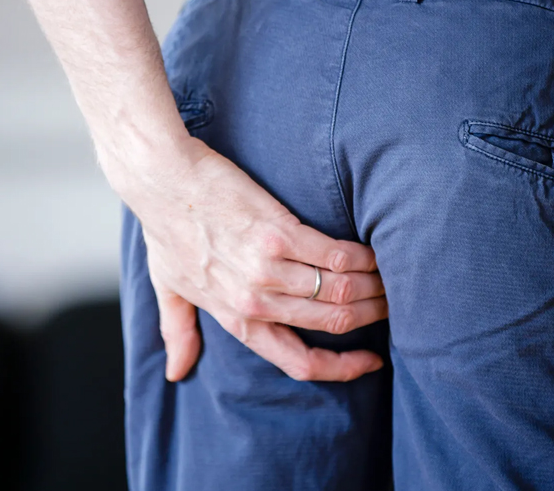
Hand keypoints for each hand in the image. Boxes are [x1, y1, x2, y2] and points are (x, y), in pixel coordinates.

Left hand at [132, 136, 387, 382]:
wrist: (162, 180)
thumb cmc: (166, 230)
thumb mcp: (168, 288)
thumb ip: (179, 331)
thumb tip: (178, 373)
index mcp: (236, 319)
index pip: (300, 362)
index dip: (343, 368)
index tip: (370, 361)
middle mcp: (256, 301)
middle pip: (333, 323)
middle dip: (371, 317)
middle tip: (390, 303)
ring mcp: (269, 268)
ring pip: (341, 291)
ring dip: (374, 286)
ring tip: (390, 277)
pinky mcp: (279, 232)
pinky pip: (335, 256)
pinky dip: (362, 258)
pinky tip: (375, 253)